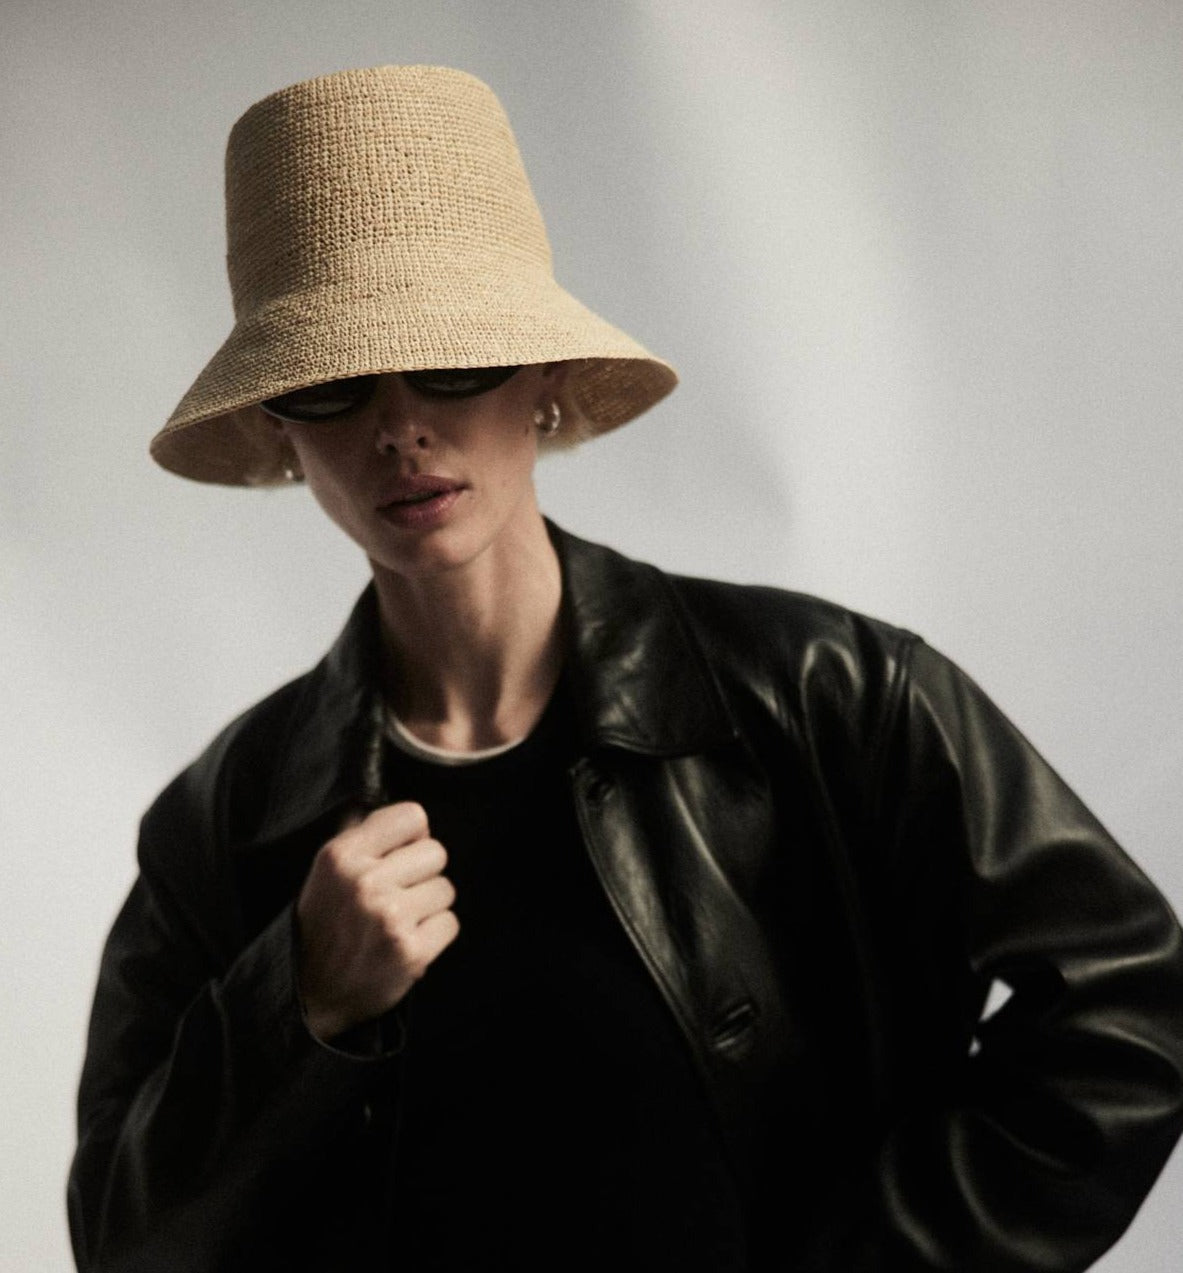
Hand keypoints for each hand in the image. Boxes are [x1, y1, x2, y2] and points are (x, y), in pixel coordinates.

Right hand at [295, 801, 457, 1040]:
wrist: (309, 994)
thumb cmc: (324, 926)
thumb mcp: (326, 872)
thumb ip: (360, 836)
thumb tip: (400, 814)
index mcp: (342, 855)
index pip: (412, 816)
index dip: (413, 836)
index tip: (402, 854)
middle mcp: (365, 882)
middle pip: (437, 852)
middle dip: (422, 873)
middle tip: (398, 894)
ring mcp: (389, 918)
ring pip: (445, 889)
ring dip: (428, 906)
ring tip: (399, 921)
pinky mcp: (411, 952)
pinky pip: (450, 923)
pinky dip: (434, 934)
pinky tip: (407, 942)